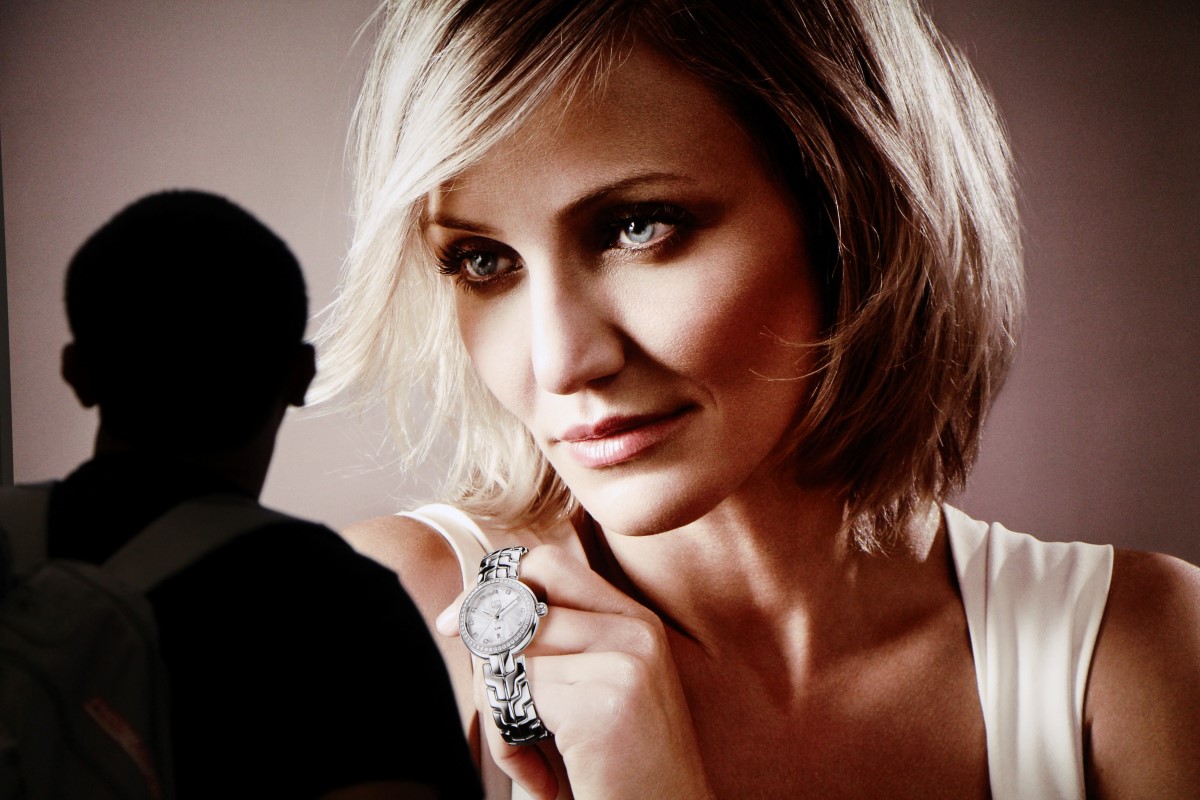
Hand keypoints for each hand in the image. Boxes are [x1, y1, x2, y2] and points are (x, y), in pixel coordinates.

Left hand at [439, 544, 716, 799]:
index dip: (491, 588)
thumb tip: (469, 616)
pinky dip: (509, 747)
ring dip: (499, 715)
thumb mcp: (597, 695)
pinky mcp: (605, 701)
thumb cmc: (622, 774)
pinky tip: (544, 781)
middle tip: (495, 701)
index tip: (452, 623)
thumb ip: (557, 649)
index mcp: (637, 621)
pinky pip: (513, 700)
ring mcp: (626, 660)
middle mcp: (638, 629)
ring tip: (533, 758)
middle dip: (485, 650)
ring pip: (507, 652)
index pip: (548, 564)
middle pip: (519, 600)